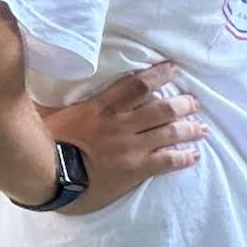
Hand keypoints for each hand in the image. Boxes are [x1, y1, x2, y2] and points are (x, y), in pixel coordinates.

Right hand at [51, 62, 205, 210]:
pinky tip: (195, 155)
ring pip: (169, 133)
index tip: (173, 69)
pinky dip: (183, 157)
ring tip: (202, 127)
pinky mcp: (135, 170)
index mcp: (102, 107)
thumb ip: (59, 95)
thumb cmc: (44, 144)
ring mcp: (131, 148)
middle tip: (194, 102)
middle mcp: (122, 125)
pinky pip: (166, 161)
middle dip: (182, 104)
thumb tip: (48, 71)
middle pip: (162, 109)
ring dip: (189, 129)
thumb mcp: (49, 111)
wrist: (47, 177)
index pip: (137, 85)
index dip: (159, 75)